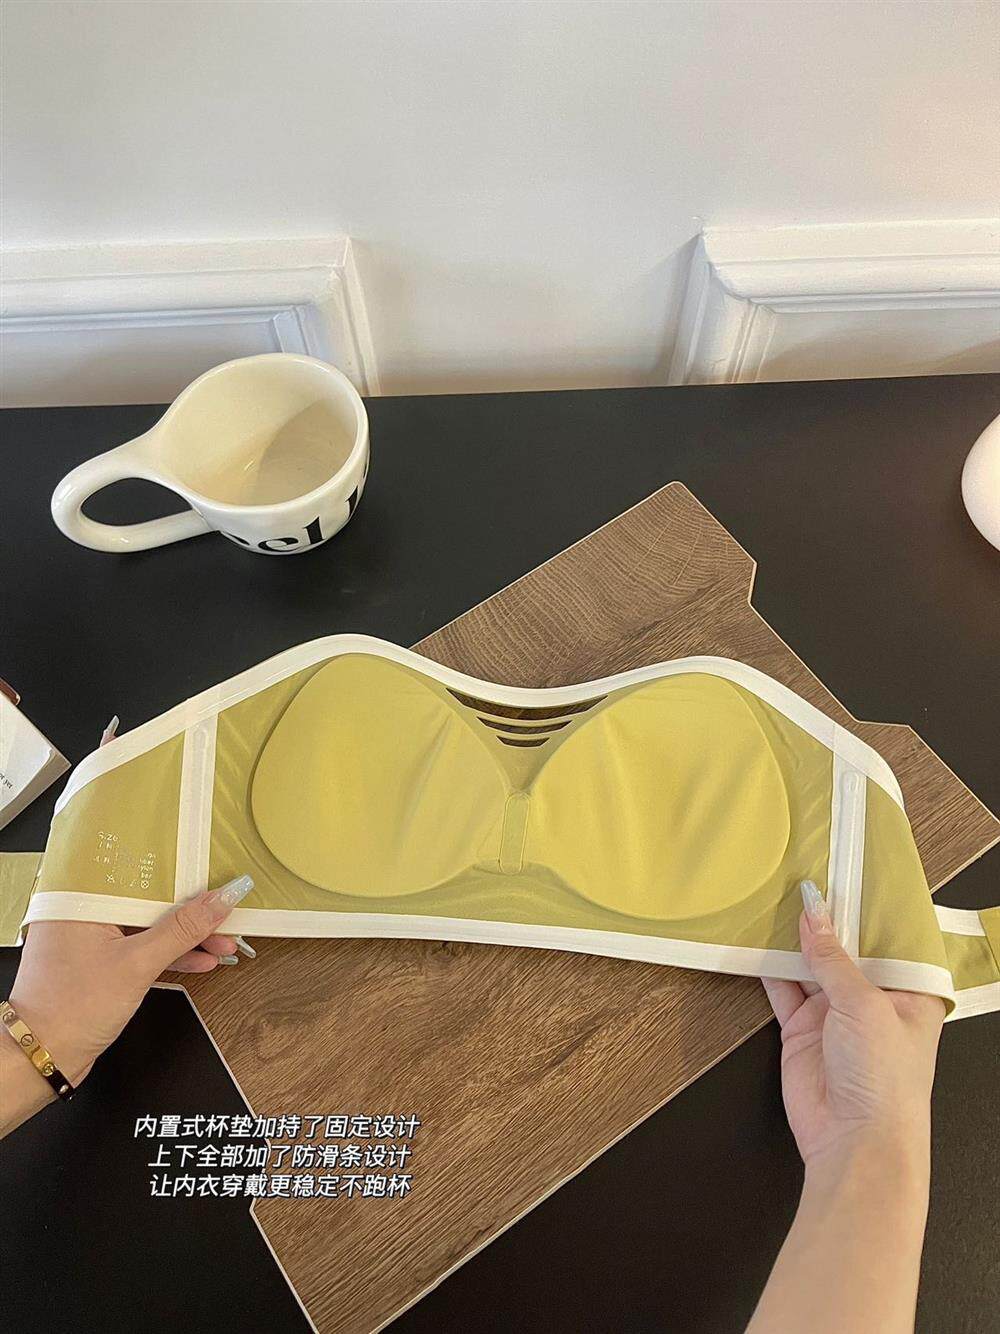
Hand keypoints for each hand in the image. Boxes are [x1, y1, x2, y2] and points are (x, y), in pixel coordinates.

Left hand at [1, 874, 254, 1136]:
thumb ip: (182, 930)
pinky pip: (141, 950)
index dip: (183, 877)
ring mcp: (92, 941)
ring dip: (186, 938)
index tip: (218, 881)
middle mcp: (84, 914)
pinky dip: (169, 956)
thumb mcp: (137, 965)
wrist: (42, 1059)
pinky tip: (201, 962)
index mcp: (81, 900)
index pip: (141, 874)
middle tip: (227, 916)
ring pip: (149, 928)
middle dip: (191, 913)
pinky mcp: (100, 964)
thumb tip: (222, 900)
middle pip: (149, 902)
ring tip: (224, 944)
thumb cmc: (73, 1010)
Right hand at [763, 880, 944, 1170]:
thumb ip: (832, 957)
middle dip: (825, 921)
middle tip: (802, 876)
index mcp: (907, 993)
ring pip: (809, 967)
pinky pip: (782, 990)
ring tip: (774, 898)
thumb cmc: (884, 1076)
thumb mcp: (864, 1004)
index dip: (867, 911)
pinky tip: (755, 941)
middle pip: (845, 950)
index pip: (888, 941)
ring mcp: (834, 1016)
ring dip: (793, 941)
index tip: (846, 873)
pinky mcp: (800, 1031)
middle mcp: (873, 1001)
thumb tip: (813, 910)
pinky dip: (767, 968)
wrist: (854, 1141)